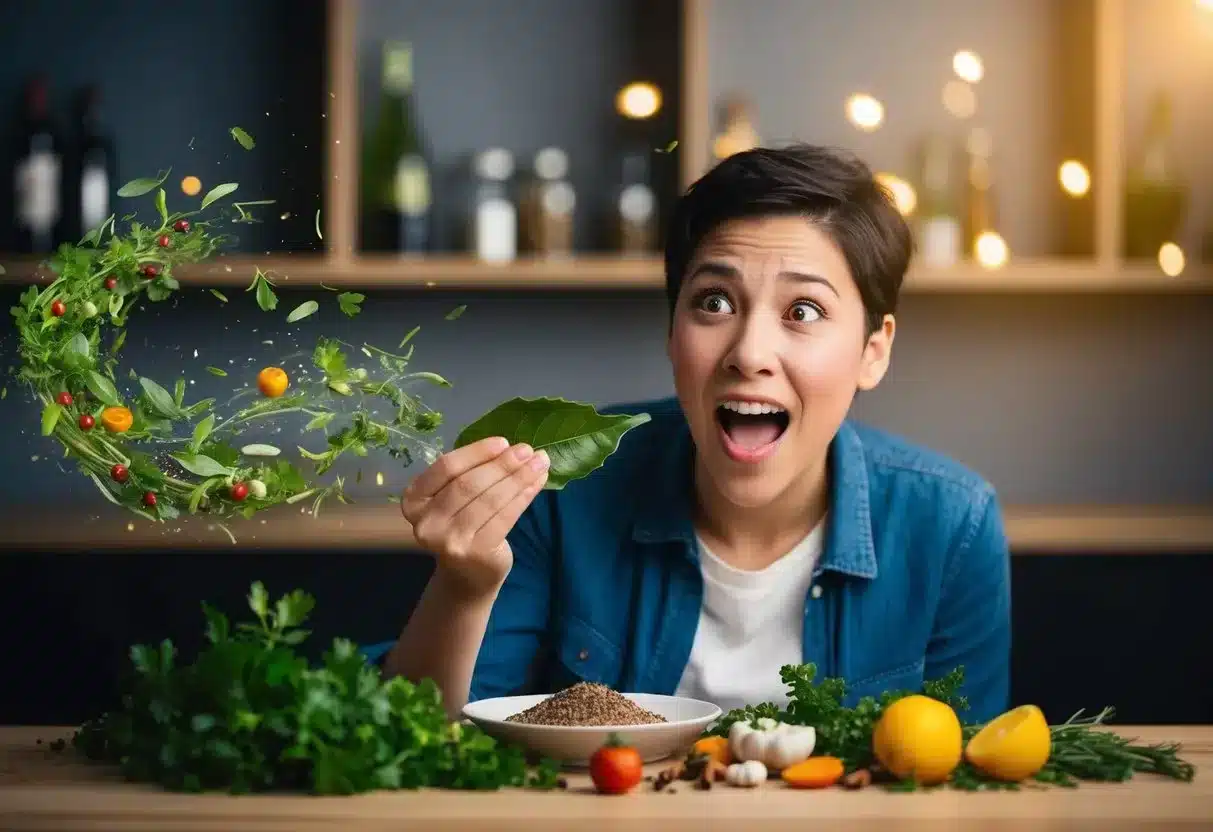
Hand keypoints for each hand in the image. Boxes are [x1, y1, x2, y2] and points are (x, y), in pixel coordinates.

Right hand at [401, 436, 549, 598]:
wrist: (466, 575)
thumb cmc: (461, 526)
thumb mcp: (454, 498)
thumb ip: (471, 473)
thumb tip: (513, 449)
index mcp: (414, 499)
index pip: (446, 468)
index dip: (477, 452)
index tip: (504, 442)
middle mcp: (426, 522)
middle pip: (469, 484)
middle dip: (502, 464)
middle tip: (528, 450)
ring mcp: (449, 541)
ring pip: (490, 500)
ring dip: (519, 478)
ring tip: (540, 462)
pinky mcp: (475, 553)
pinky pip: (505, 517)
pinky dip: (524, 496)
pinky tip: (537, 482)